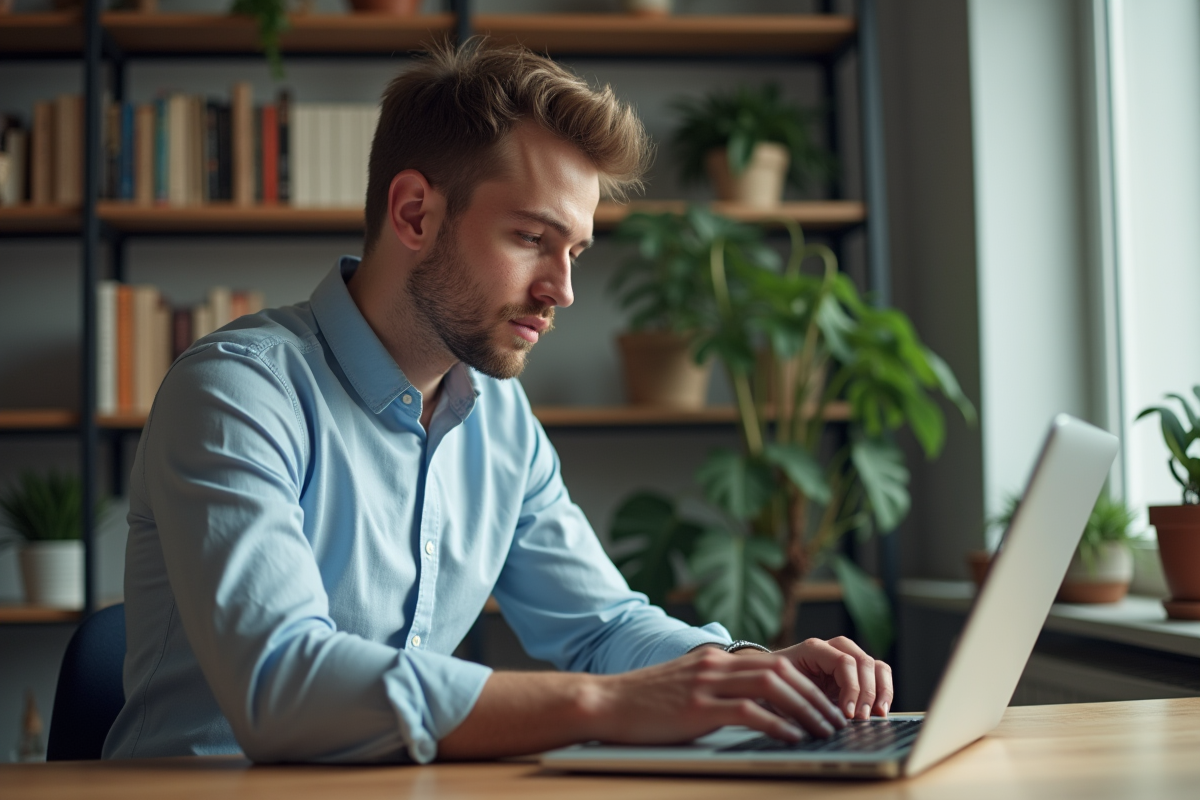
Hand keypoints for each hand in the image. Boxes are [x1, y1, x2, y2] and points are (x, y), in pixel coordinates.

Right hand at [586, 646, 847, 744]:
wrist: (604, 702)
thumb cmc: (642, 702)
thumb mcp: (685, 685)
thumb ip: (715, 687)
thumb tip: (749, 704)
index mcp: (714, 660)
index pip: (773, 662)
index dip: (806, 683)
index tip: (825, 705)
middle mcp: (714, 666)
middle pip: (781, 670)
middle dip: (814, 695)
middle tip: (835, 719)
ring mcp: (705, 685)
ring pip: (771, 687)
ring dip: (804, 709)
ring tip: (822, 730)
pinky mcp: (696, 708)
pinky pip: (747, 711)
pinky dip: (776, 724)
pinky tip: (791, 737)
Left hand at [770, 637, 892, 719]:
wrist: (774, 676)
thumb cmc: (776, 683)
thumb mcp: (782, 690)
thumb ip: (799, 700)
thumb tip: (821, 721)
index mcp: (814, 648)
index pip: (843, 662)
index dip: (850, 688)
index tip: (848, 713)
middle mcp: (834, 648)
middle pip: (863, 662)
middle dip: (866, 693)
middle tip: (861, 718)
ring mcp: (848, 657)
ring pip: (876, 666)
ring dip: (880, 692)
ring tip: (876, 715)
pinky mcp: (858, 671)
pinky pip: (880, 674)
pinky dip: (884, 691)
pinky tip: (879, 711)